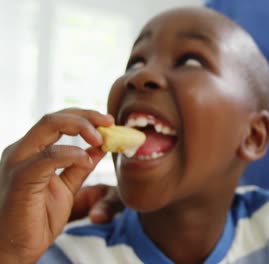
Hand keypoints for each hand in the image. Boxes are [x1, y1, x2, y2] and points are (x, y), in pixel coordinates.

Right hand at [0, 108, 112, 262]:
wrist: (15, 248)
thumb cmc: (37, 219)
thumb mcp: (66, 187)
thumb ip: (79, 167)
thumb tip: (99, 148)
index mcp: (31, 151)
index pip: (57, 121)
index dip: (84, 117)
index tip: (109, 121)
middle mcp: (21, 151)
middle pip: (54, 117)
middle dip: (86, 115)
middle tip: (109, 122)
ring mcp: (18, 162)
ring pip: (49, 125)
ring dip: (81, 127)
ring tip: (102, 139)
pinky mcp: (20, 179)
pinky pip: (48, 156)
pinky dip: (72, 153)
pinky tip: (87, 159)